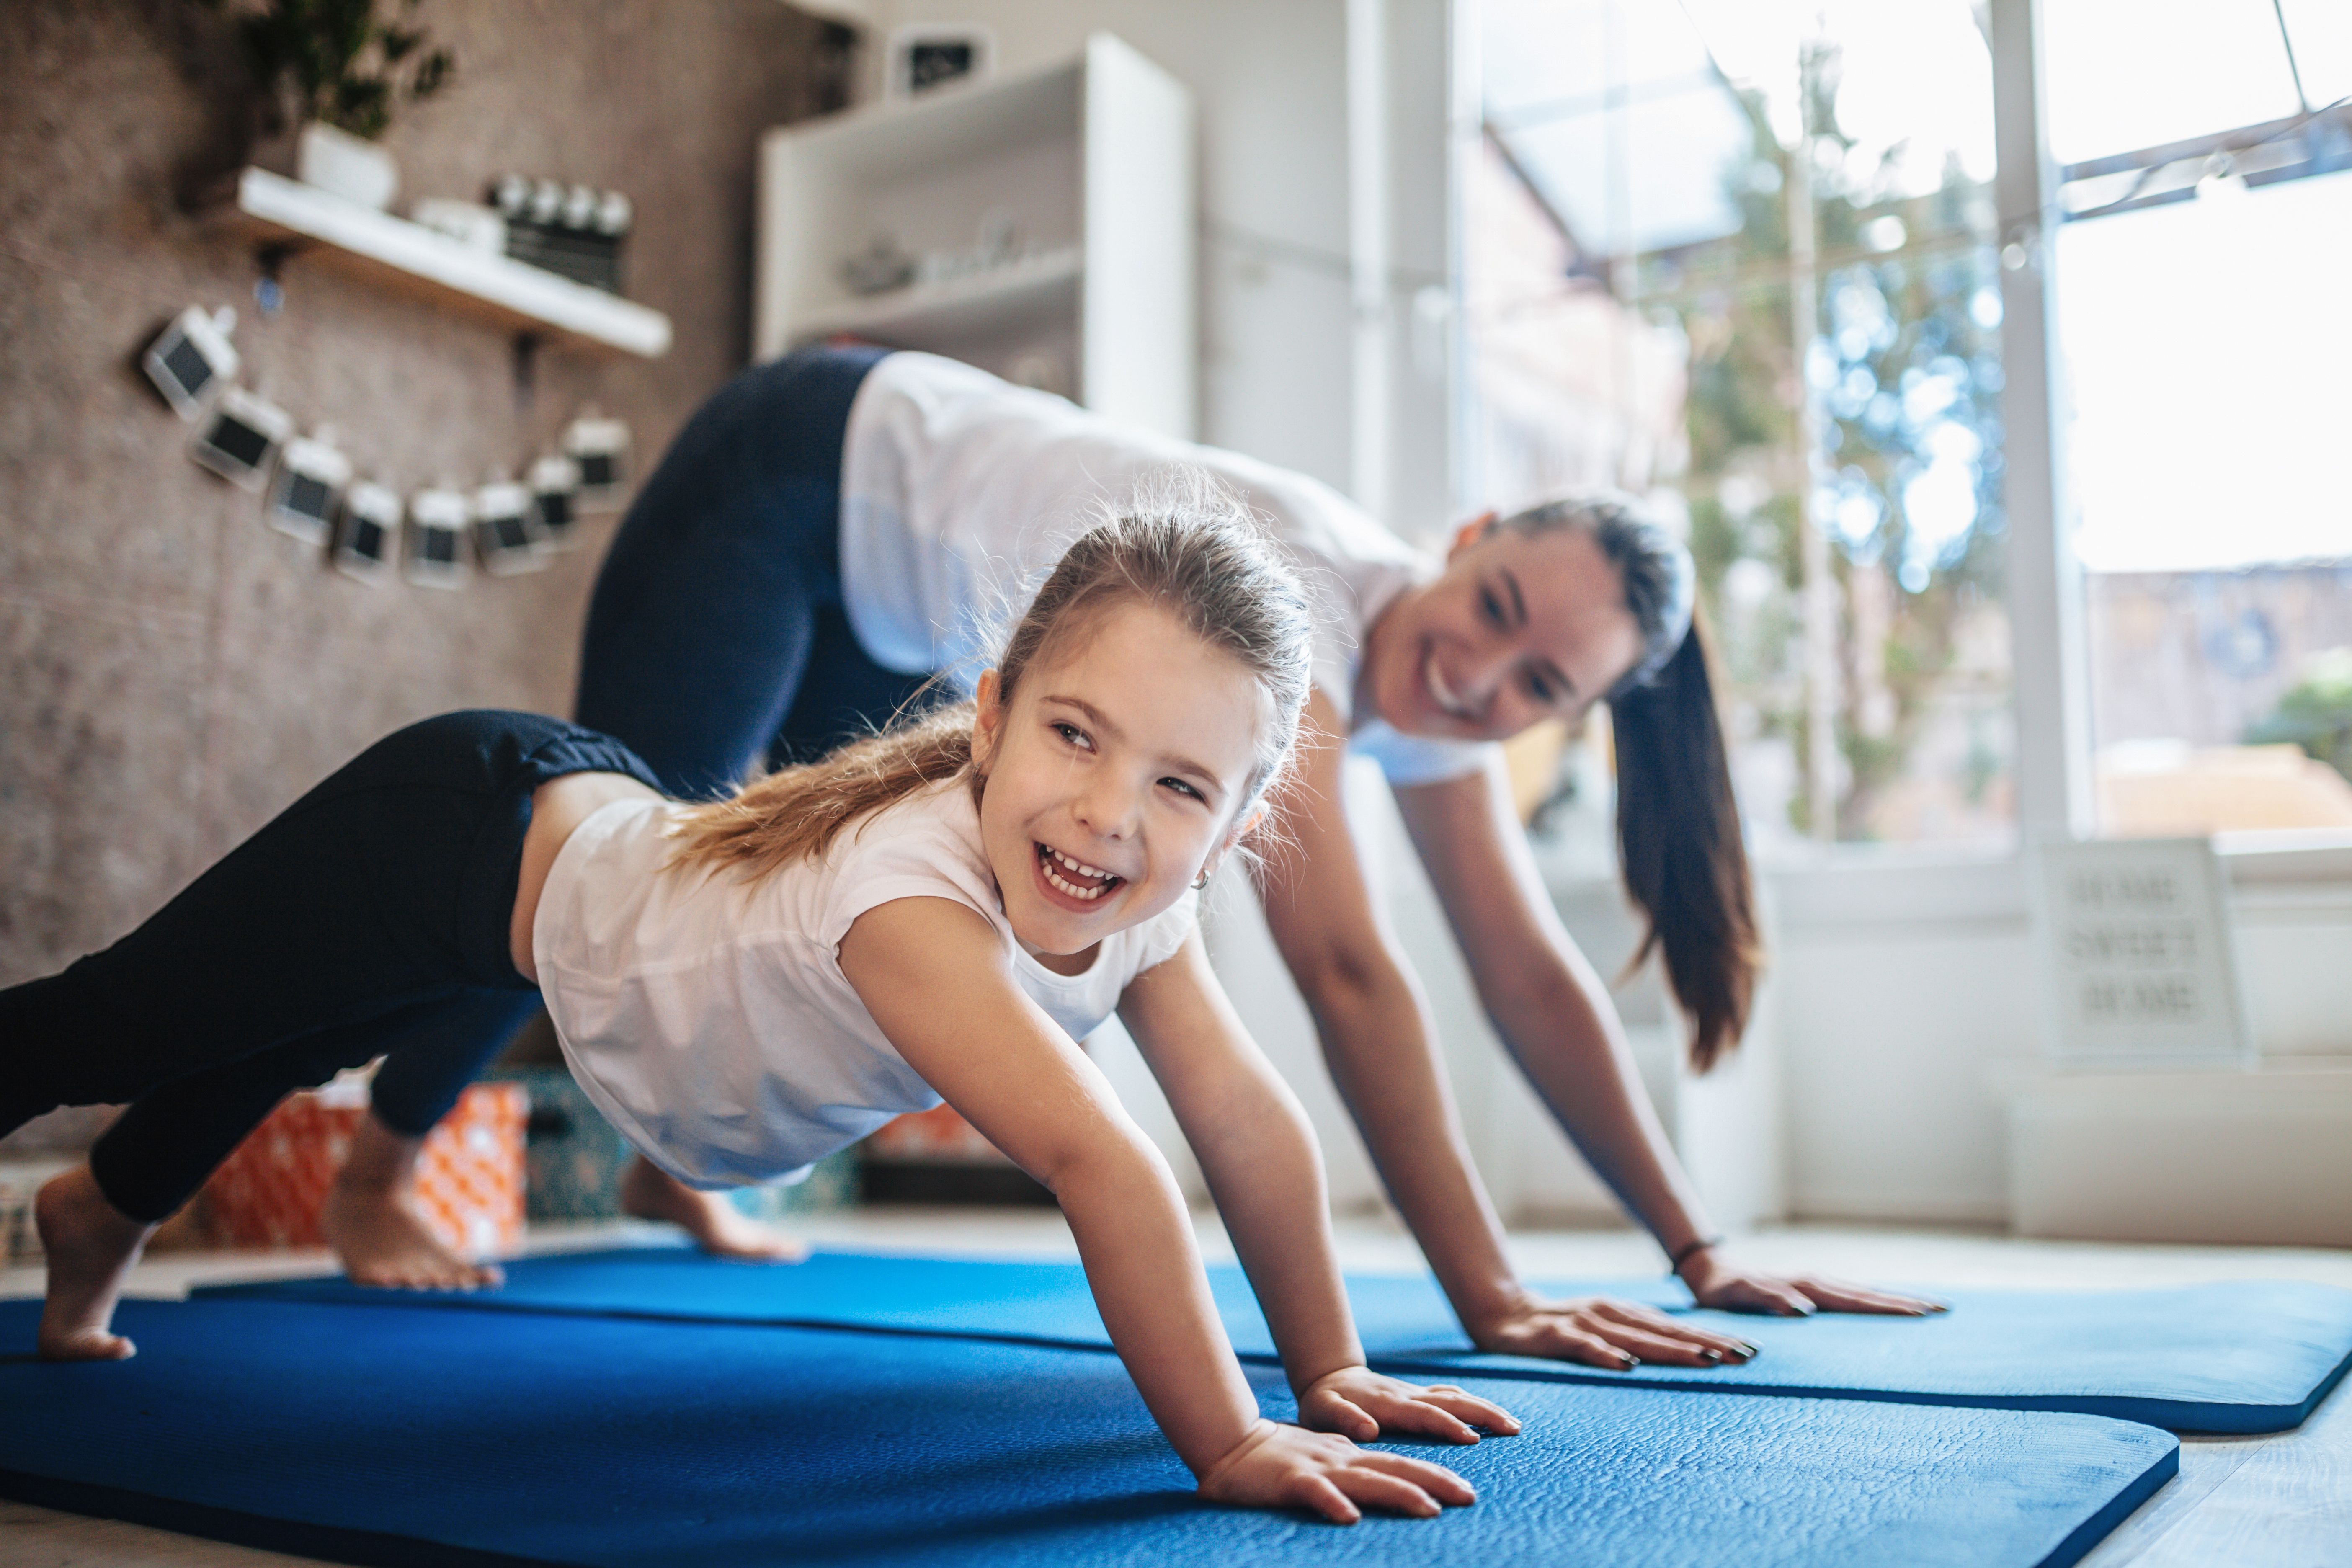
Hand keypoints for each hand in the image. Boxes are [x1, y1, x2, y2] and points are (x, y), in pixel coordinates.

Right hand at [1196, 1419, 1477, 1523]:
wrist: (1233, 1446)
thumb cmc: (1279, 1460)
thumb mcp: (1324, 1462)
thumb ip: (1353, 1470)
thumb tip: (1384, 1483)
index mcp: (1350, 1456)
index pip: (1401, 1465)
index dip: (1436, 1476)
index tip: (1467, 1491)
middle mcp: (1342, 1459)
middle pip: (1396, 1469)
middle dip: (1435, 1481)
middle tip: (1470, 1497)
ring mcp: (1318, 1468)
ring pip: (1365, 1479)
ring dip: (1399, 1493)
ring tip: (1429, 1508)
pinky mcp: (1291, 1480)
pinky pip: (1315, 1493)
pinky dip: (1333, 1502)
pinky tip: (1349, 1517)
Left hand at [1297, 1365, 1519, 1444]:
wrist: (1328, 1378)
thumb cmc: (1323, 1403)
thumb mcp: (1322, 1411)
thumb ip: (1342, 1418)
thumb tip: (1368, 1429)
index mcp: (1386, 1404)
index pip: (1422, 1414)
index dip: (1446, 1425)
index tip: (1471, 1437)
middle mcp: (1406, 1395)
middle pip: (1450, 1400)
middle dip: (1482, 1413)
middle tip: (1512, 1428)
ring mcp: (1415, 1393)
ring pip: (1455, 1396)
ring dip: (1485, 1408)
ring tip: (1513, 1424)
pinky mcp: (1418, 1394)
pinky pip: (1450, 1395)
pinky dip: (1472, 1402)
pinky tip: (1490, 1414)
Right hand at [1471, 1292, 1759, 1368]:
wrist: (1500, 1313)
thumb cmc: (1557, 1328)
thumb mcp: (1602, 1330)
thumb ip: (1636, 1339)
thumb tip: (1682, 1353)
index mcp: (1623, 1313)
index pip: (1675, 1327)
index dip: (1712, 1337)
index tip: (1749, 1350)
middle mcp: (1610, 1313)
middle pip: (1665, 1331)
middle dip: (1706, 1343)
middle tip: (1744, 1356)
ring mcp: (1583, 1323)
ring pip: (1634, 1339)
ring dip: (1671, 1350)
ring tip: (1705, 1360)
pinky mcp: (1556, 1336)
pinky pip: (1584, 1348)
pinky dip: (1606, 1355)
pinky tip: (1627, 1366)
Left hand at [1678, 1249, 1948, 1316]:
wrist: (1709, 1274)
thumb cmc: (1723, 1290)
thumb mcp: (1740, 1295)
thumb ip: (1769, 1299)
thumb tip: (1805, 1310)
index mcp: (1807, 1287)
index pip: (1857, 1300)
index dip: (1890, 1307)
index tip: (1923, 1312)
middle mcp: (1816, 1284)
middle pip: (1869, 1295)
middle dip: (1905, 1303)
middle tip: (1943, 1310)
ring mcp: (1815, 1287)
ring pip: (1862, 1294)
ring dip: (1893, 1301)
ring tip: (1926, 1309)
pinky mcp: (1810, 1292)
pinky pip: (1849, 1298)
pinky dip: (1872, 1302)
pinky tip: (1885, 1309)